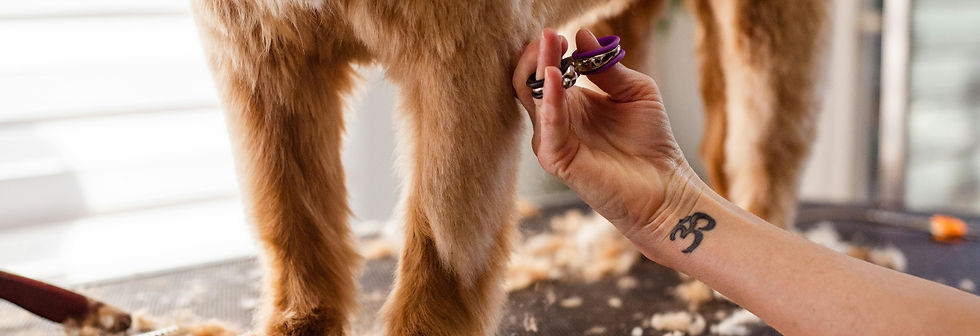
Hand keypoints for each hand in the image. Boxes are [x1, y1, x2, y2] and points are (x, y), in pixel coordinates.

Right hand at [513, 28, 700, 238]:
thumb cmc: (652, 144)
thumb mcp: (635, 91)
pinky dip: (550, 100)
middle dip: (538, 55)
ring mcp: (553, 141)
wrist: (666, 187)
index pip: (546, 72)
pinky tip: (556, 77)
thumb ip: (608, 67)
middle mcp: (556, 122)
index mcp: (572, 104)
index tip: (562, 33)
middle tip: (551, 34)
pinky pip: (546, 126)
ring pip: (534, 98)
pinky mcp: (557, 160)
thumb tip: (583, 34)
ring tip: (553, 44)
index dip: (549, 51)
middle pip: (531, 81)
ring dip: (542, 68)